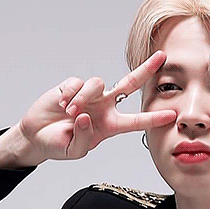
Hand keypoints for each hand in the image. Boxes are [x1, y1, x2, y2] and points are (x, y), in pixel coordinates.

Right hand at [17, 50, 176, 160]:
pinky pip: (78, 83)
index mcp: (109, 125)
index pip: (136, 121)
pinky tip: (63, 105)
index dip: (153, 118)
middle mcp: (103, 106)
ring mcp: (89, 95)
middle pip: (129, 84)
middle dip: (146, 70)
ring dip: (84, 98)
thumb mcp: (74, 151)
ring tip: (70, 112)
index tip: (172, 115)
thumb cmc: (59, 144)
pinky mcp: (73, 86)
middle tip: (161, 57)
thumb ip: (84, 138)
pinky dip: (71, 94)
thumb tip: (86, 116)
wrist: (37, 135)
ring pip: (98, 84)